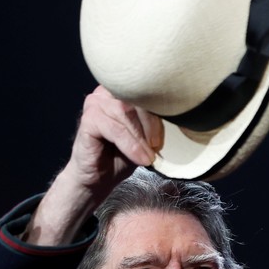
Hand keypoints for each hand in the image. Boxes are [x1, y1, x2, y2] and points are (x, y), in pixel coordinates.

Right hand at [26, 85, 164, 244]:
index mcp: (122, 91)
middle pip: (137, 99)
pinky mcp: (87, 120)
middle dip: (152, 124)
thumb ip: (157, 123)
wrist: (97, 178)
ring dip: (141, 137)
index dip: (161, 111)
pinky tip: (139, 157)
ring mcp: (95, 103)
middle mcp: (107, 92)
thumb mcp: (146, 137)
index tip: (170, 132)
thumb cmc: (122, 155)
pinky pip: (114, 128)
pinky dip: (130, 144)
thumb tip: (181, 118)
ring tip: (149, 155)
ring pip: (125, 112)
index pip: (148, 90)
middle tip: (158, 146)